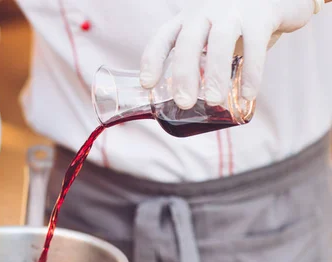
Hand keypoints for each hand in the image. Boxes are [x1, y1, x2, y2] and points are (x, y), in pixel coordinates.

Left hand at [140, 0, 320, 108]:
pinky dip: (251, 73)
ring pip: (219, 42)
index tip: (147, 84)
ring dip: (215, 74)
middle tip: (184, 102)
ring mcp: (234, 10)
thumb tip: (188, 100)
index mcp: (188, 19)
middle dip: (184, 73)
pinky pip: (255, 45)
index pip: (163, 38)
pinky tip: (248, 94)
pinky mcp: (261, 15)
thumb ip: (200, 60)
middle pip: (188, 42)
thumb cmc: (237, 19)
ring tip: (213, 101)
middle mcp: (206, 12)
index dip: (153, 60)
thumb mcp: (210, 33)